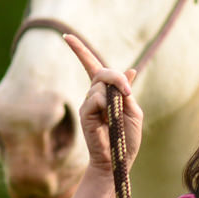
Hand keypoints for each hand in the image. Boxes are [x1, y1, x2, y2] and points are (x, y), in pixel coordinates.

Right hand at [63, 33, 143, 173]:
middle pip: (101, 71)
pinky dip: (107, 104)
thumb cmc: (127, 139)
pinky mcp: (85, 113)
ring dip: (115, 95)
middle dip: (116, 77)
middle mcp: (95, 96)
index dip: (80, 50)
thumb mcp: (133, 111)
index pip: (92, 66)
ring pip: (101, 85)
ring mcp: (89, 104)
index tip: (65, 36)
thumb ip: (127, 92)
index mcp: (107, 93)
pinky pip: (96, 98)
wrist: (118, 160)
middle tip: (128, 94)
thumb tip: (130, 70)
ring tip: (117, 116)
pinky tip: (109, 118)